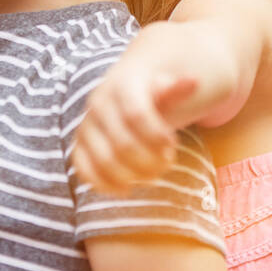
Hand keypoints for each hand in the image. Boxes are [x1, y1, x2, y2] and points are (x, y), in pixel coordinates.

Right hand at [71, 50, 208, 195]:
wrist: (121, 94)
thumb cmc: (150, 96)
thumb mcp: (165, 89)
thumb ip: (177, 90)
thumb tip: (193, 82)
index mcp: (121, 87)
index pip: (136, 115)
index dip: (157, 135)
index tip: (173, 144)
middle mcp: (98, 105)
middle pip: (123, 144)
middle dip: (150, 160)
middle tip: (168, 163)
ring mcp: (85, 127)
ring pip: (104, 161)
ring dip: (132, 176)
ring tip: (152, 176)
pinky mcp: (78, 147)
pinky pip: (85, 170)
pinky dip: (105, 184)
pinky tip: (127, 189)